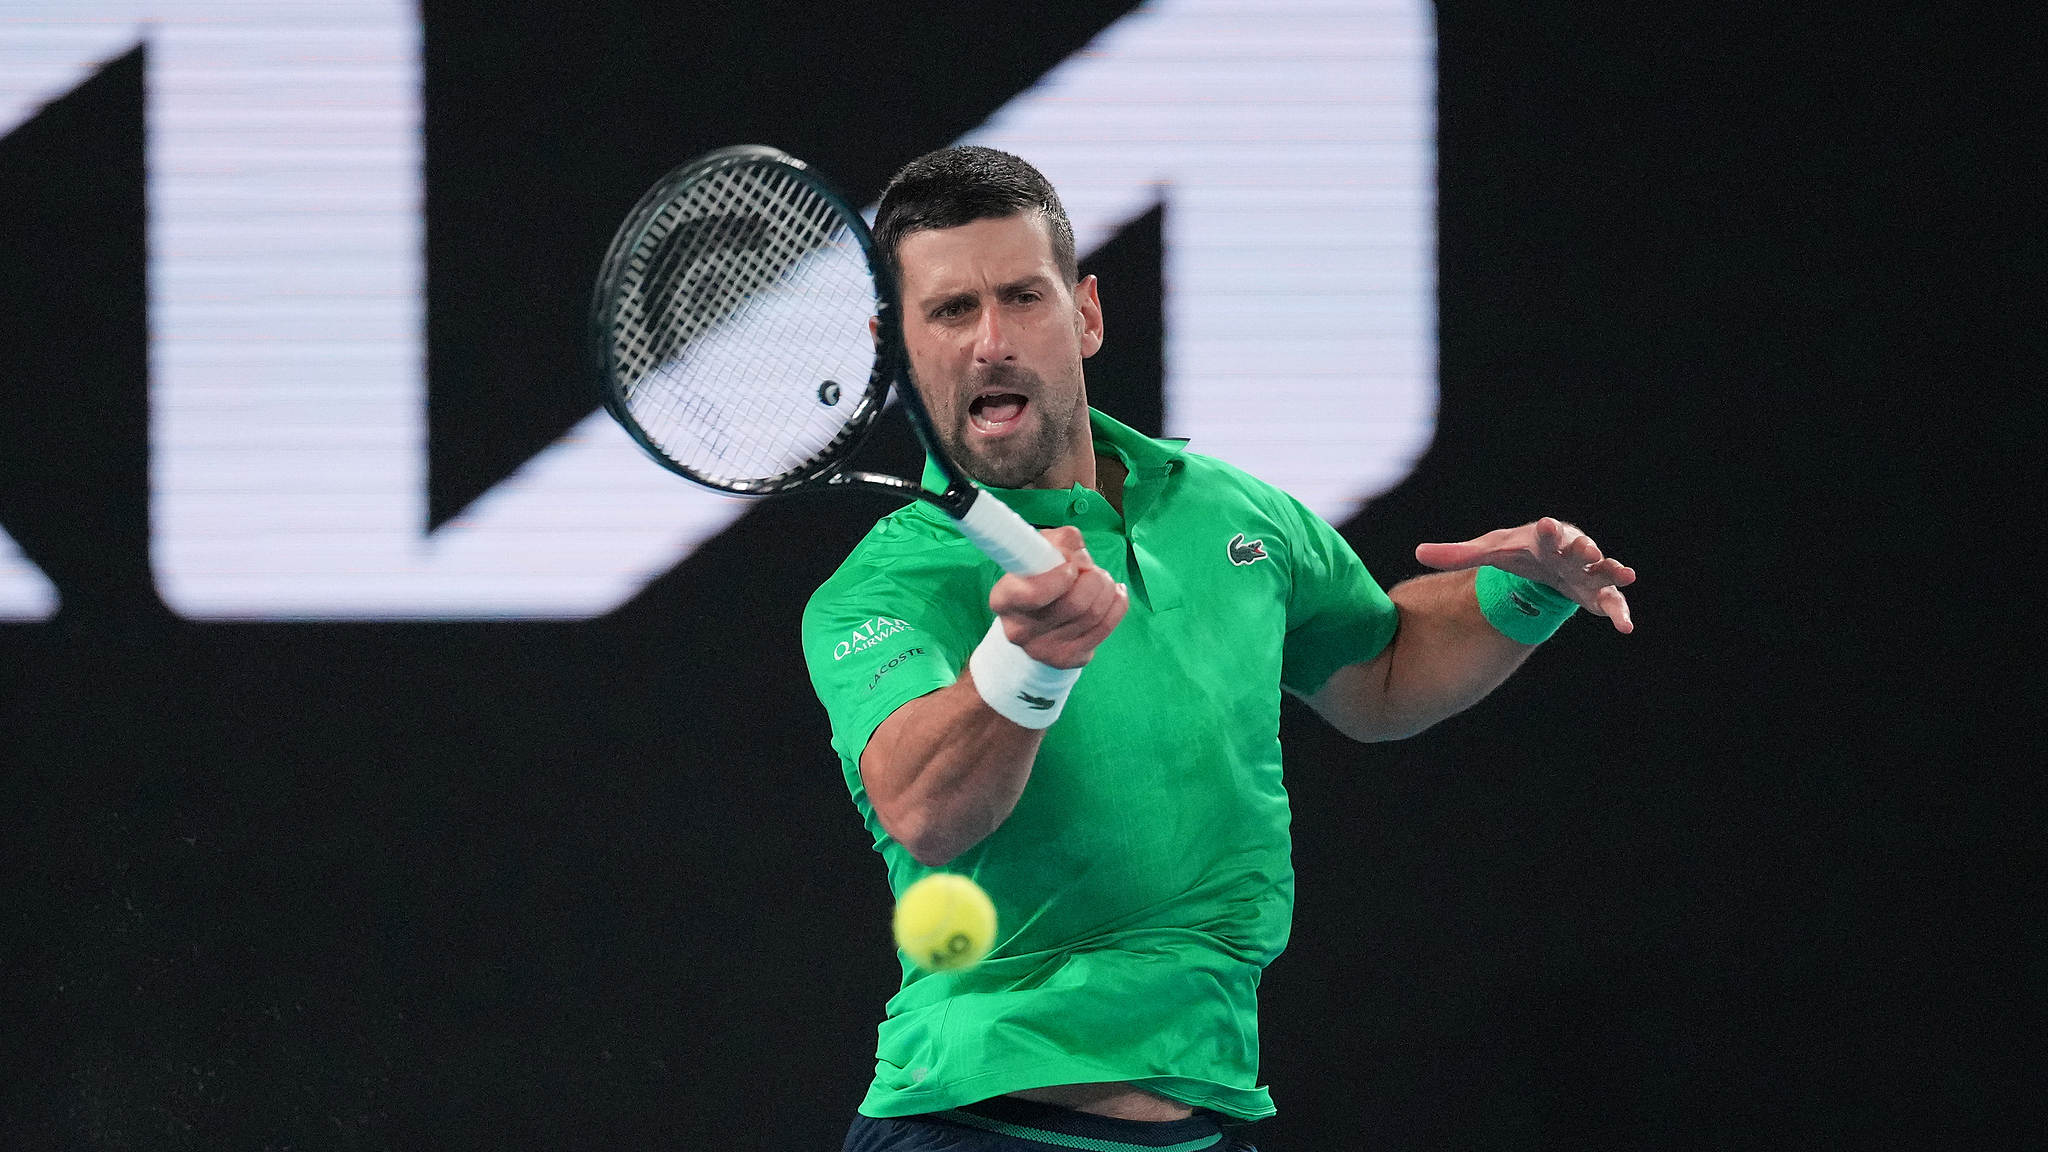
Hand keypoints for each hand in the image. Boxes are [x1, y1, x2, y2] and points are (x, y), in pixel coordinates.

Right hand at [988, 526, 1129, 666]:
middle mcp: (1019, 631)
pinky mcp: (1068, 660)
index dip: (1061, 577)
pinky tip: (1113, 594)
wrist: (1034, 624)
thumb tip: (1081, 557)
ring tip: (1101, 580)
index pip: (1034, 594)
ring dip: (1106, 588)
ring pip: (1094, 614)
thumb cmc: (1037, 578)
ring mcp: (1044, 650)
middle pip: (1075, 603)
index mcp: (1004, 600)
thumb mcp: (1041, 550)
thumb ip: (1061, 542)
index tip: (1070, 567)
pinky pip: (1106, 628)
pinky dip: (1117, 604)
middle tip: (1091, 570)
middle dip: (1094, 578)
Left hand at [1415, 517, 1636, 633]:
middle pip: (1579, 549)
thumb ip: (1457, 554)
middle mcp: (1570, 552)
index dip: (1548, 531)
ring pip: (1603, 571)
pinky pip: (1611, 602)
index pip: (1545, 533)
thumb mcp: (1489, 552)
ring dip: (1612, 573)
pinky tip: (1626, 627)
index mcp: (1544, 539)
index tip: (1548, 525)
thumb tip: (1418, 552)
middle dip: (1585, 550)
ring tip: (1626, 575)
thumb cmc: (1518, 553)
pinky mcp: (1596, 593)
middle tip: (1590, 551)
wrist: (1545, 562)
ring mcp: (1586, 572)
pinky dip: (1619, 611)